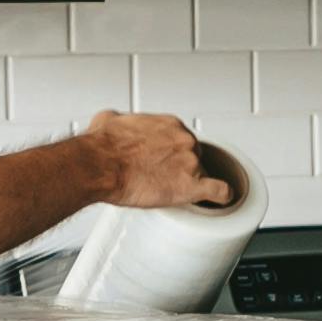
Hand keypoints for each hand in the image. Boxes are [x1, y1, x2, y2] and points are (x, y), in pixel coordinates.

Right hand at [87, 112, 230, 210]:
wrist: (99, 165)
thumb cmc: (102, 146)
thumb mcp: (109, 120)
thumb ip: (120, 120)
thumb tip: (114, 121)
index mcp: (170, 125)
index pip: (182, 140)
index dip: (173, 152)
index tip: (165, 160)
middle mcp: (185, 141)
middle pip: (194, 157)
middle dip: (180, 167)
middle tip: (162, 177)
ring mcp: (191, 163)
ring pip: (201, 174)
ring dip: (189, 182)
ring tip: (170, 191)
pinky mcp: (191, 186)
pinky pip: (220, 191)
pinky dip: (222, 196)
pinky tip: (221, 200)